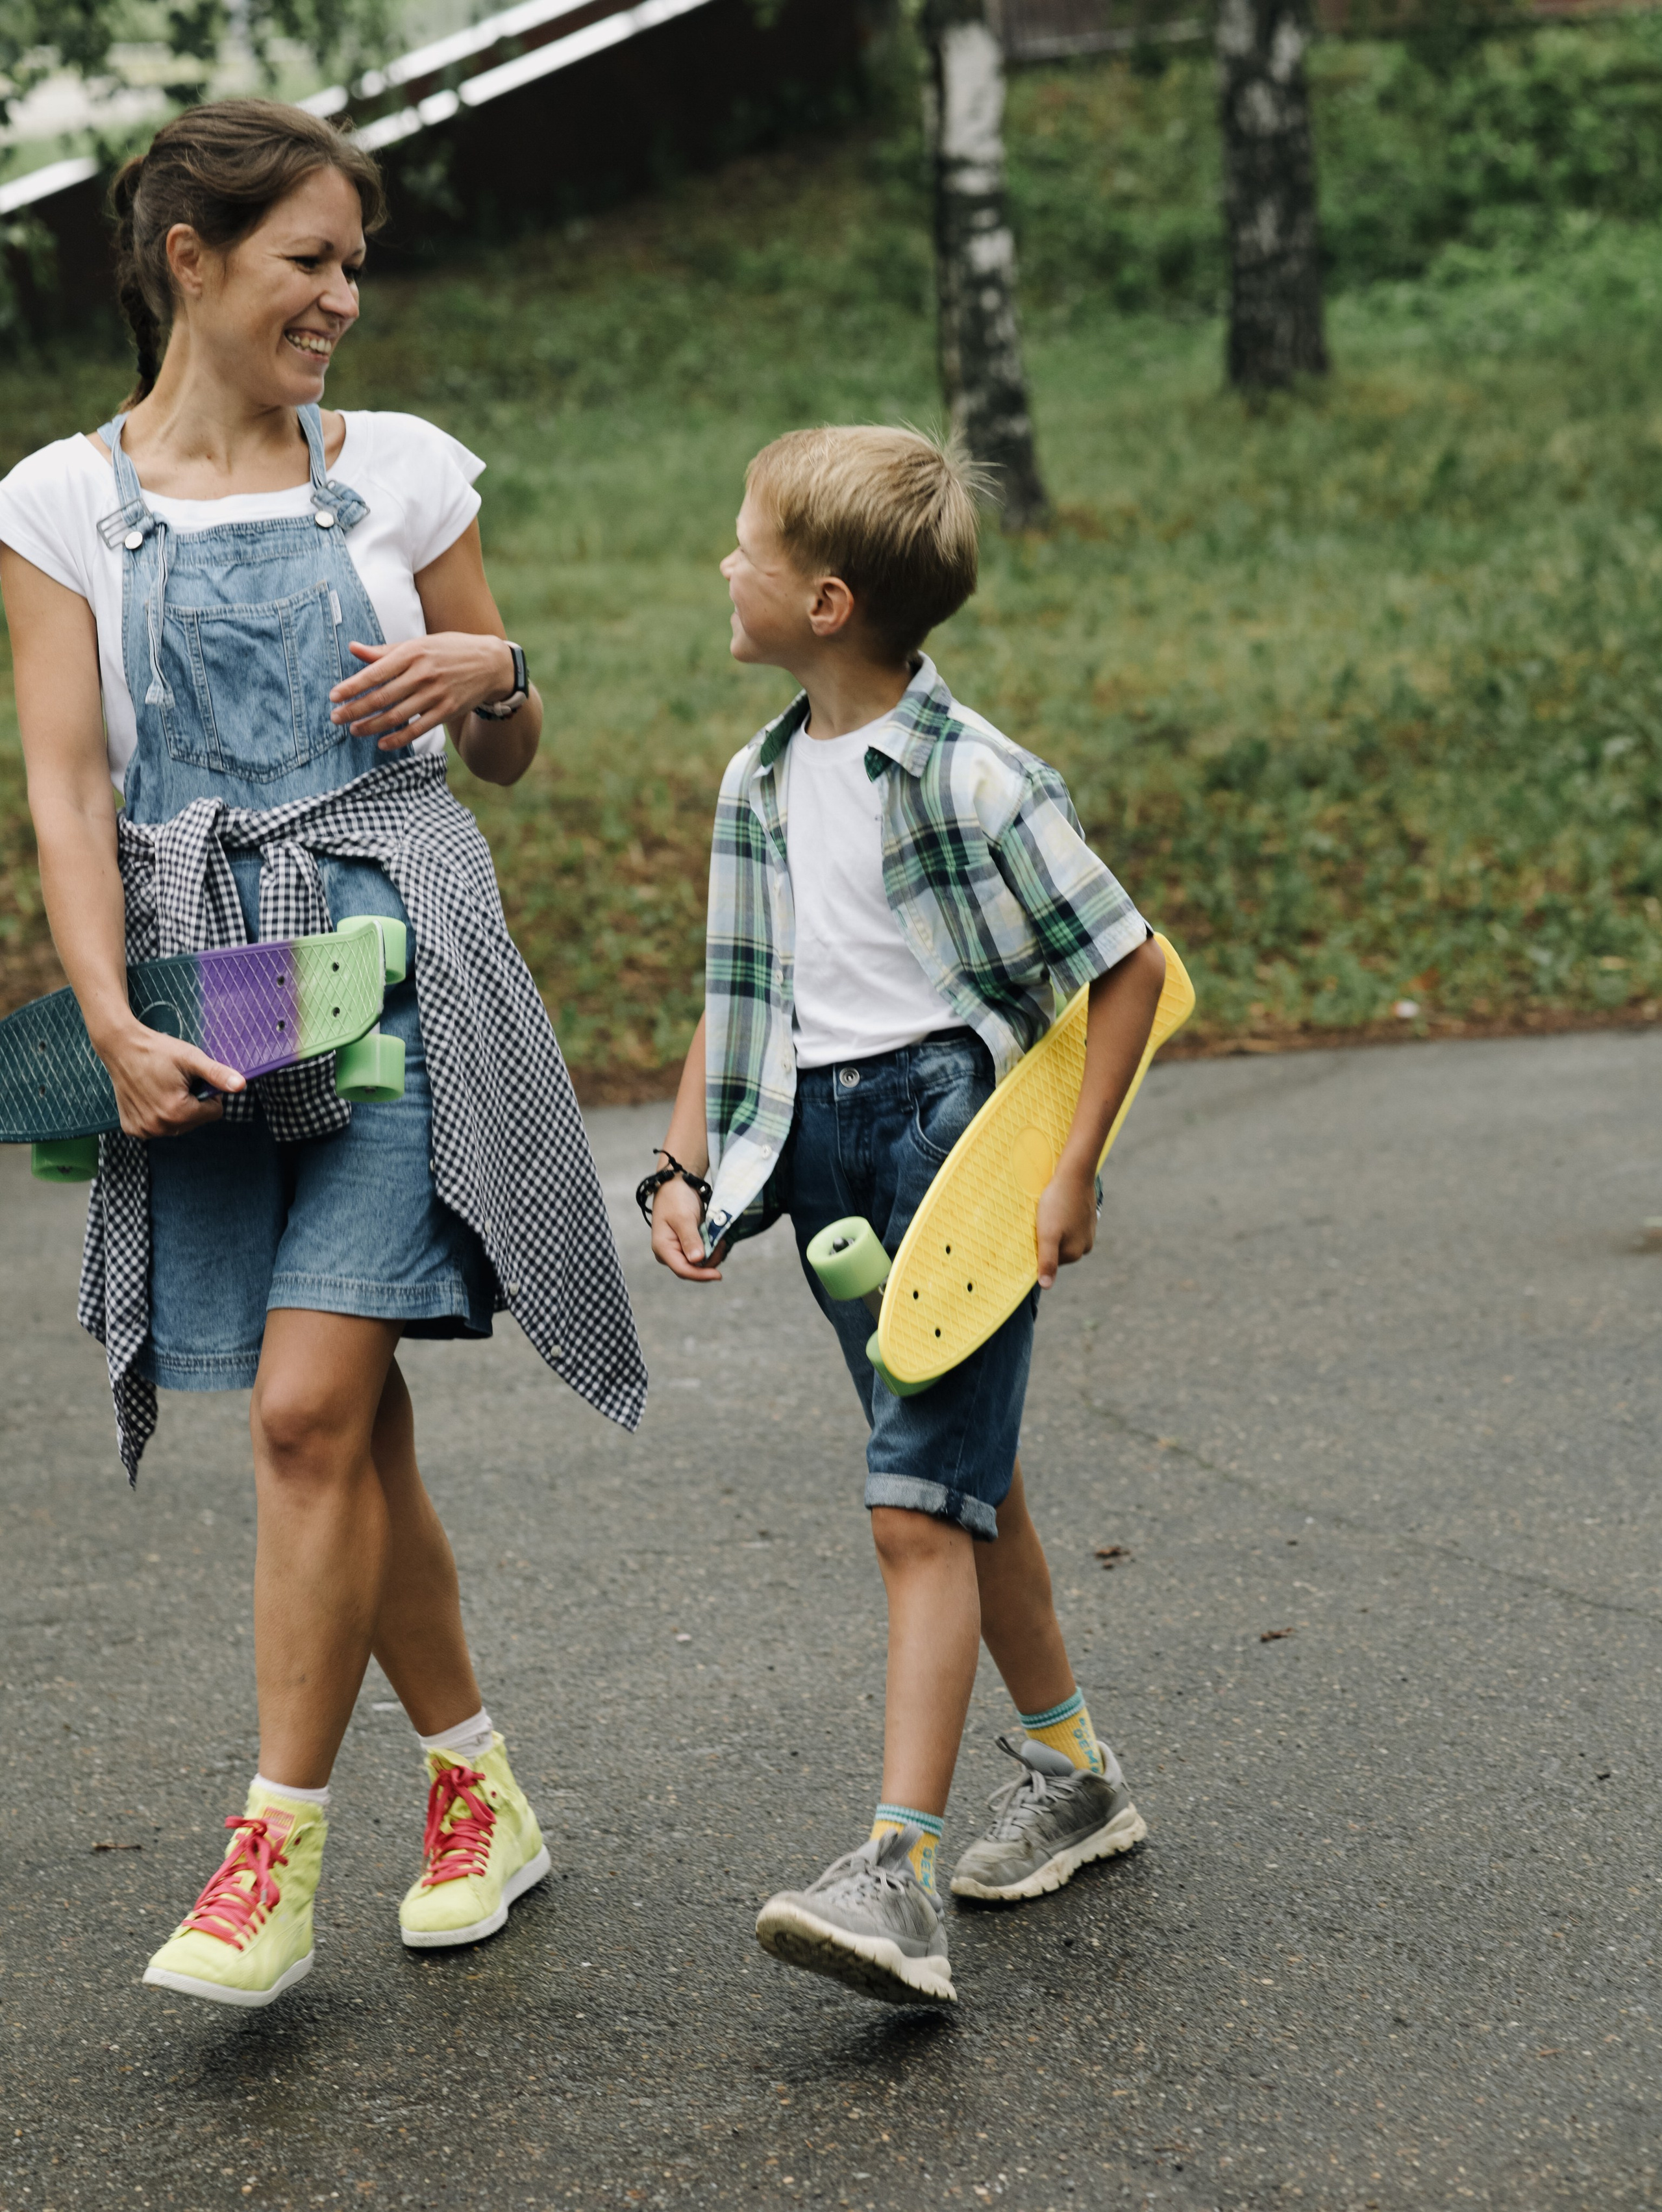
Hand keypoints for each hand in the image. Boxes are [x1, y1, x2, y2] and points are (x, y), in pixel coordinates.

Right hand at [96, 1018, 245, 1139]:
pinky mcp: (132, 1128)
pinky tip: (150, 1096)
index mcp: (178, 1113)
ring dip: (176, 1110)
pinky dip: (158, 1114)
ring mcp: (144, 1130)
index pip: (214, 1112)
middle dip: (192, 1103)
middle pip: (196, 1121)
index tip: (192, 1079)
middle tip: (176, 1082)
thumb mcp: (191, 1058)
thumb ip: (217, 1074)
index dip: (208, 1094)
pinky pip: (158, 1127)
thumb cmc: (158, 1050)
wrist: (121, 1047)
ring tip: (163, 1087)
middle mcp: (159, 1127)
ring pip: (178, 1126)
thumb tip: (242, 1085)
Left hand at [328, 634, 514, 747]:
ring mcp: (436, 694)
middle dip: (355, 709)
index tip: (333, 696)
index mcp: (412, 653)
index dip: (352, 686)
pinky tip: (382, 743)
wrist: (490, 663)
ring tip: (354, 730)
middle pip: (381, 697)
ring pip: (396, 715)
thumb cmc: (448, 651)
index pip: (375, 673)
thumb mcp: (418, 644)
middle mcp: (423, 674)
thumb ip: (385, 651)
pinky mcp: (447, 711)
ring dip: (371, 726)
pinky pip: (418, 729)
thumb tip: (353, 649)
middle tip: (336, 718)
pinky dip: (398, 738)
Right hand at [650, 1177, 725, 1281]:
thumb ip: (690, 1239)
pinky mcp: (687, 1245)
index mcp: (663, 1248)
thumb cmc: (676, 1199)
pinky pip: (702, 1254)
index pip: (682, 1270)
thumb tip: (697, 1260)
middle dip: (710, 1261)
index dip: (700, 1275)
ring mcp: (678, 1250)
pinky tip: (716, 1238)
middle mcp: (669, 1253)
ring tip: (719, 1238)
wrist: (677, 1185)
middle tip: (721, 1244)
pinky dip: (712, 1249)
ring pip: (699, 1264)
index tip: (718, 1274)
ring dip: (713, 1254)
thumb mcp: (683, 1218)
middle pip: (692, 1269)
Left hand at [1034, 1157, 1097, 1289]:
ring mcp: (1088, 1232)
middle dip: (1045, 1239)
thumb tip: (1046, 1286)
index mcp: (1074, 1253)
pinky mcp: (1088, 1218)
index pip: (1048, 1262)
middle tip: (1038, 1222)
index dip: (1036, 1249)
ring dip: (1053, 1228)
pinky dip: (1061, 1219)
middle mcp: (1084, 1246)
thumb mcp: (1047, 1235)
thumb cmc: (1057, 1204)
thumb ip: (1047, 1261)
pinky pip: (1070, 1224)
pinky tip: (1057, 1208)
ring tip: (1047, 1213)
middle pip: (1056, 1250)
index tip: (1031, 1234)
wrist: (1075, 1174)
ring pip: (1063, 1236)